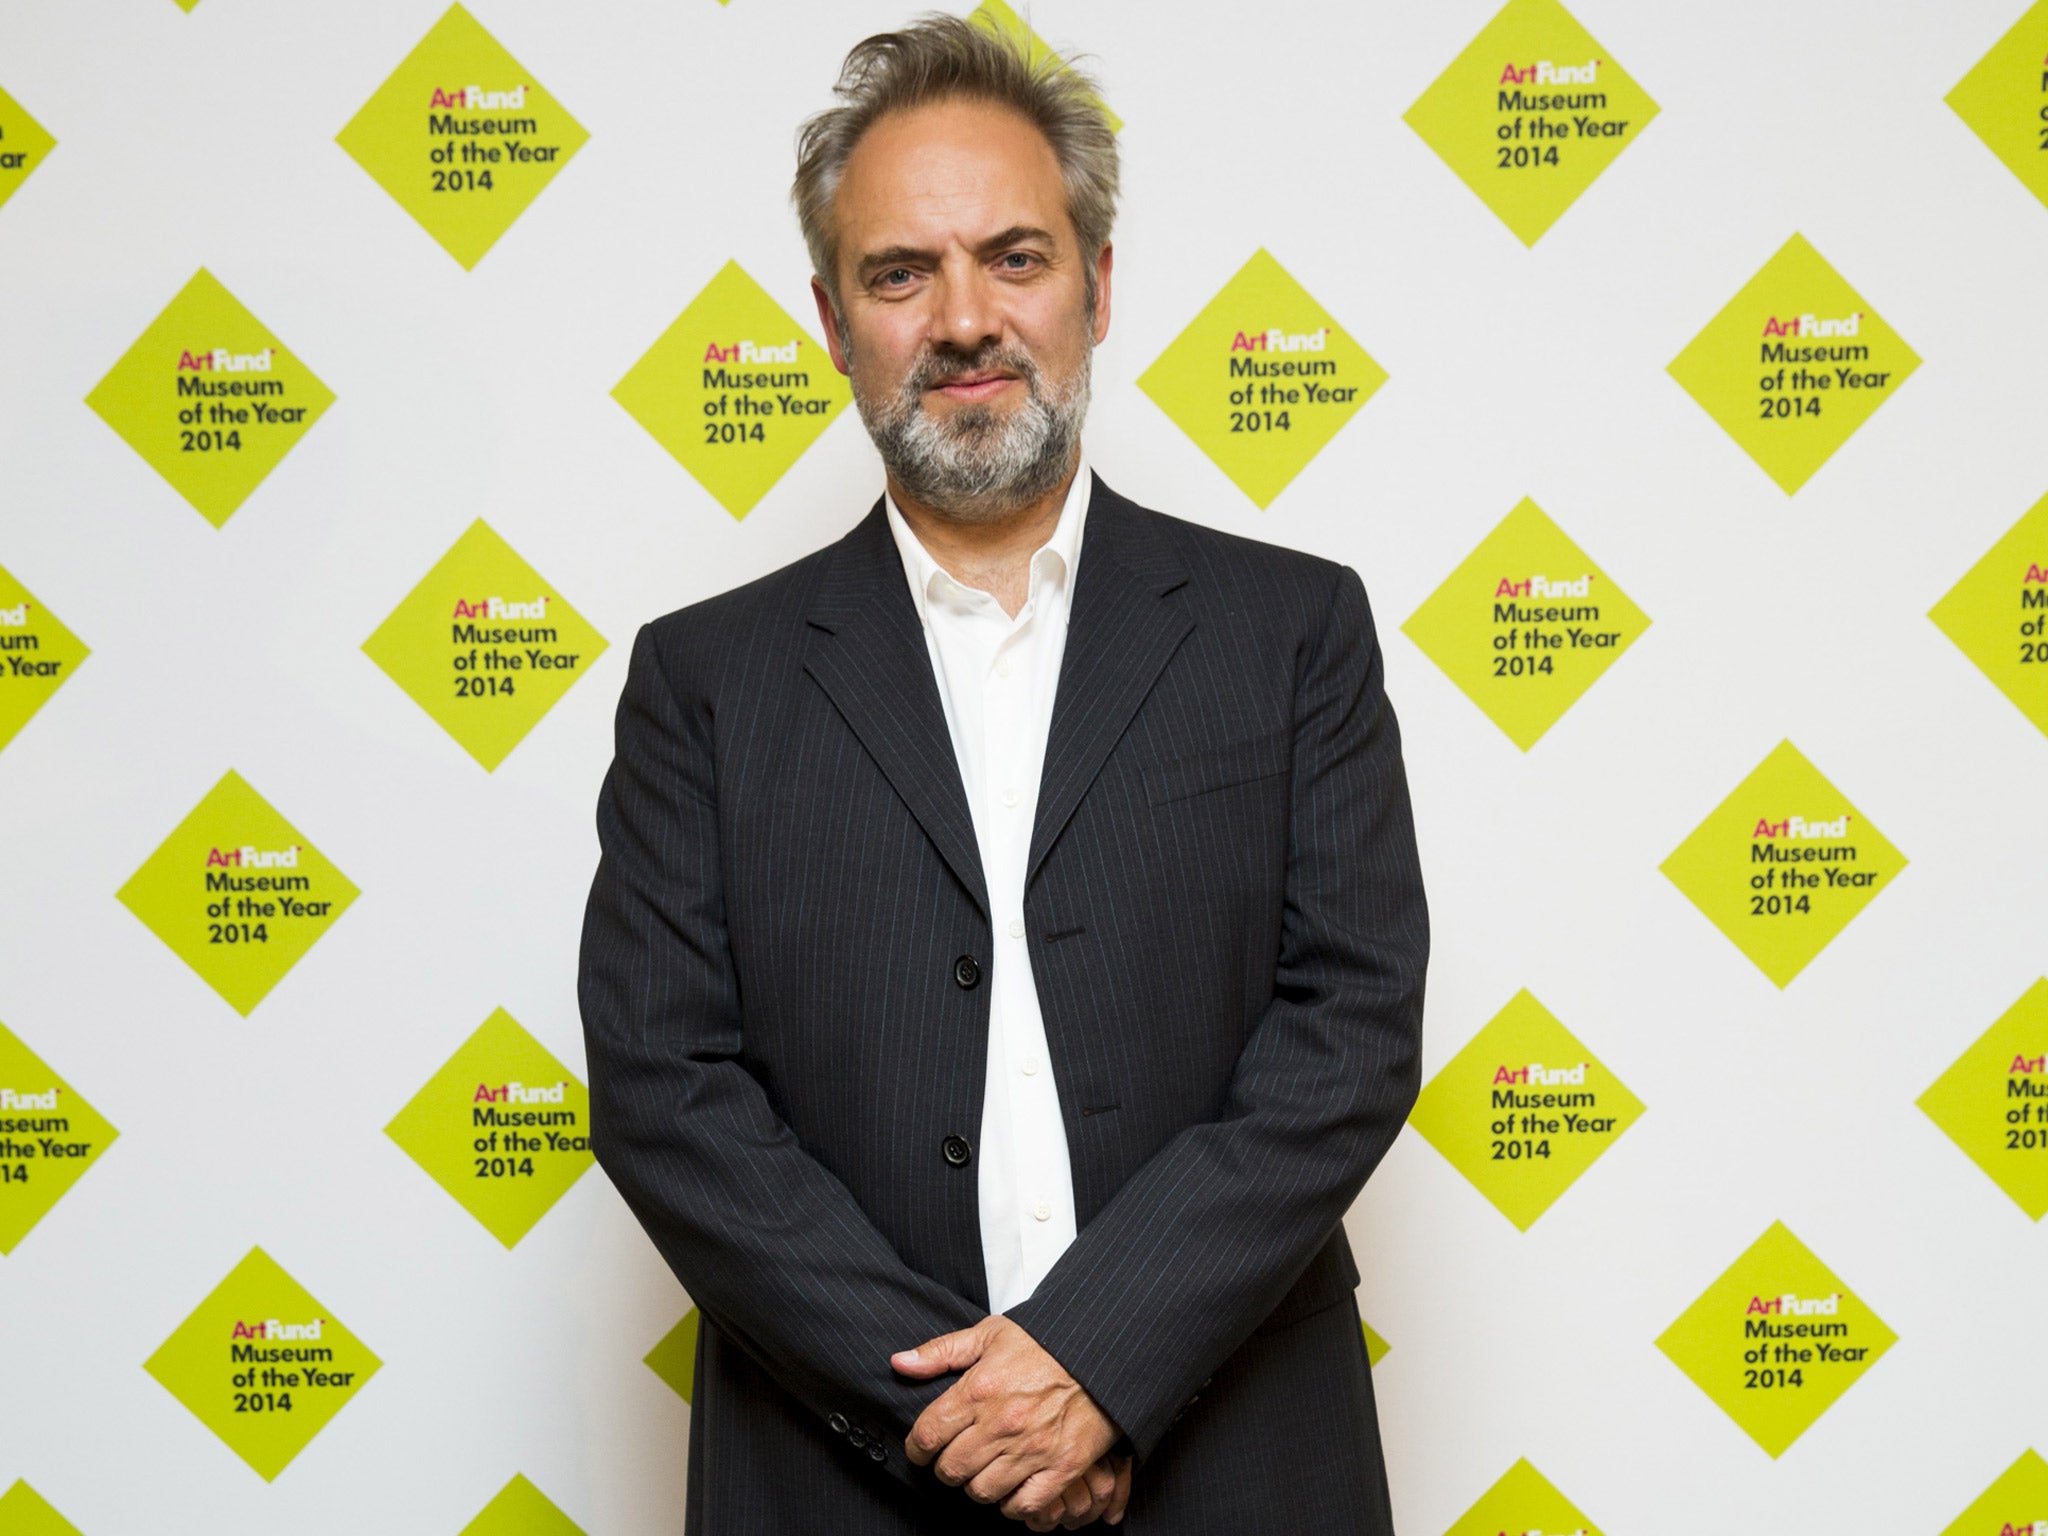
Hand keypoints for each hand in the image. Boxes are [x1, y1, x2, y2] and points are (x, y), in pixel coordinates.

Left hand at [892, 1315, 1126, 1525]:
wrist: (1103, 1353)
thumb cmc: (1047, 1343)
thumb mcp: (990, 1333)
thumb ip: (941, 1351)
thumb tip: (900, 1363)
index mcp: (980, 1389)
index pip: (928, 1434)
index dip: (917, 1448)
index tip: (922, 1449)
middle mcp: (1002, 1423)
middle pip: (951, 1469)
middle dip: (947, 1468)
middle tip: (955, 1459)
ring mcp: (1032, 1449)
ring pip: (982, 1492)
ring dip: (977, 1486)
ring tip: (984, 1471)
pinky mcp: (1062, 1467)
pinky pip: (1024, 1505)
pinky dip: (1013, 1504)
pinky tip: (1012, 1488)